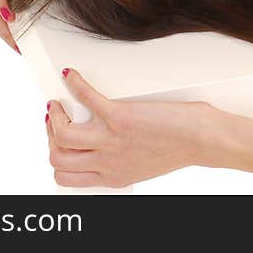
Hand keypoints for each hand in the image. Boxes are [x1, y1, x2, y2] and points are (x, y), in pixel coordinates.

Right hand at [44, 68, 209, 187]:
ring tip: (60, 103)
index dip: (56, 156)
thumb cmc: (180, 148)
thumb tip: (105, 147)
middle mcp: (107, 162)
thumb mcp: (142, 167)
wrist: (201, 140)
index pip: (65, 176)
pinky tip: (71, 76)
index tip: (58, 141)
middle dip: (51, 136)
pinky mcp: (120, 116)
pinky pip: (86, 98)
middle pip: (57, 157)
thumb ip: (120, 162)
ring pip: (62, 134)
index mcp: (112, 177)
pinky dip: (75, 83)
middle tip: (57, 118)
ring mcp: (111, 140)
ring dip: (55, 115)